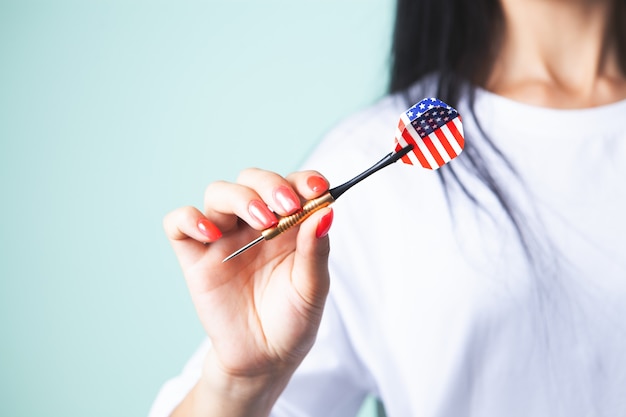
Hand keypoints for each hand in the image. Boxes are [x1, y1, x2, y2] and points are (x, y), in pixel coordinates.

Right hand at [163, 169, 333, 401]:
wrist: (264, 360)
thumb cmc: (292, 321)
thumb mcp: (312, 288)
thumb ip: (316, 250)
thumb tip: (326, 212)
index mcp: (288, 225)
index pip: (293, 185)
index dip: (304, 180)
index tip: (317, 189)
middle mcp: (254, 224)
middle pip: (253, 180)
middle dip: (270, 185)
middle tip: (287, 207)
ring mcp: (223, 237)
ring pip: (219, 193)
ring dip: (240, 198)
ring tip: (262, 222)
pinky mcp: (195, 256)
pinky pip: (179, 223)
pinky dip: (189, 218)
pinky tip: (211, 233)